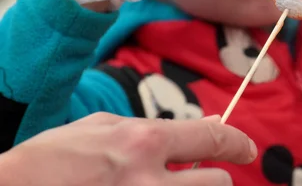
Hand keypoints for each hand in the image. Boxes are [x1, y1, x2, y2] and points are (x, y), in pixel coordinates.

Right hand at [0, 113, 256, 185]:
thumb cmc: (53, 160)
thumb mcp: (103, 129)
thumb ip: (155, 128)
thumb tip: (205, 124)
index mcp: (142, 143)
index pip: (212, 137)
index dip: (237, 142)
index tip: (246, 149)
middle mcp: (149, 182)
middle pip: (217, 184)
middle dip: (212, 178)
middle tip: (196, 176)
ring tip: (165, 185)